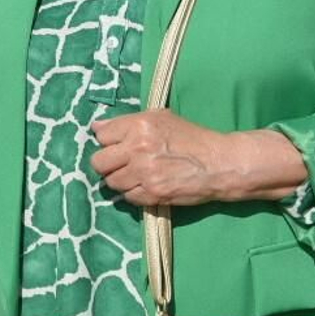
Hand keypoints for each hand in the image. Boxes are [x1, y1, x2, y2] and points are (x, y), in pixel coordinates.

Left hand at [91, 110, 305, 205]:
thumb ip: (127, 122)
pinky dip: (133, 193)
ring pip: (111, 182)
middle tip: (120, 164)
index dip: (108, 141)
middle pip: (99, 162)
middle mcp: (137, 148)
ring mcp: (144, 173)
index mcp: (139, 125)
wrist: (219, 163)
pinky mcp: (153, 194)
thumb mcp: (161, 118)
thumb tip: (96, 127)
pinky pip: (127, 197)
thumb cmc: (191, 137)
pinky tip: (145, 186)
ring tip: (135, 176)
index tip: (116, 145)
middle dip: (107, 164)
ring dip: (120, 180)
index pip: (102, 135)